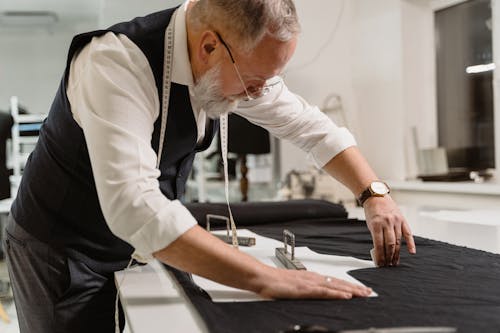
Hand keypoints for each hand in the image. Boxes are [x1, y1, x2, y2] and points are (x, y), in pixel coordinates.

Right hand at [256, 267, 371, 299]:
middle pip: (339, 282)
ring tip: (364, 293)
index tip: (361, 289)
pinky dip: (337, 293)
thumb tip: (317, 292)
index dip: (349, 285)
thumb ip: (306, 288)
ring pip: (335, 286)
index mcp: (312, 278)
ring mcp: (310, 283)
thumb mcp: (294, 285)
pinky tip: (346, 295)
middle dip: (355, 287)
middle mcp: (314, 278)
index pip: (335, 281)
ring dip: (351, 290)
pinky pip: (324, 292)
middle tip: (369, 292)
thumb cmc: (275, 282)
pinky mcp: (305, 289)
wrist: (263, 278)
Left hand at [363, 195, 415, 265]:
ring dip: (397, 253)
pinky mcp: (402, 220)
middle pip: (390, 244)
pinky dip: (410, 243)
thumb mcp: (370, 224)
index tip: (380, 264)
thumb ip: (376, 236)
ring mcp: (396, 221)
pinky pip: (408, 233)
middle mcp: (387, 223)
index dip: (380, 256)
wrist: (377, 196)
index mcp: (376, 224)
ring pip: (398, 241)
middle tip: (388, 266)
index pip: (379, 245)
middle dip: (389, 257)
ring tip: (395, 262)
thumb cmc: (372, 211)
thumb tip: (380, 253)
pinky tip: (411, 252)